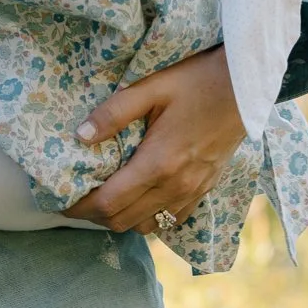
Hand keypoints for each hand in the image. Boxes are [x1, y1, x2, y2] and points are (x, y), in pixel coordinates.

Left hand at [63, 46, 244, 232]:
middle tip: (77, 199)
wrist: (245, 87)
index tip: (61, 202)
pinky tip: (138, 197)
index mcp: (158, 164)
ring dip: (121, 218)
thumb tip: (80, 136)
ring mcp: (194, 191)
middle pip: (123, 221)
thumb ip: (113, 113)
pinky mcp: (206, 189)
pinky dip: (148, 217)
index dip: (79, 208)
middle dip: (94, 216)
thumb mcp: (150, 87)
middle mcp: (176, 186)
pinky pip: (171, 219)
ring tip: (105, 198)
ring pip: (147, 226)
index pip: (108, 203)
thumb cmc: (196, 81)